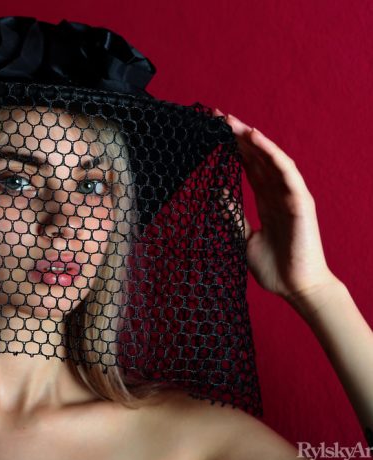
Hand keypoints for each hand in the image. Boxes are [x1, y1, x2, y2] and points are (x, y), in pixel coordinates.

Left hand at [213, 109, 338, 305]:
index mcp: (266, 200)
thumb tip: (216, 191)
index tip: (213, 132)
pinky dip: (271, 152)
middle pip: (257, 157)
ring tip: (231, 121)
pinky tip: (256, 138)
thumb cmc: (273, 266)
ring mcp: (290, 195)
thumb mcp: (242, 236)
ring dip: (252, 138)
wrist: (295, 288)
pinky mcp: (300, 201)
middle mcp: (278, 193)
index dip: (233, 148)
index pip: (249, 166)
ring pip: (270, 158)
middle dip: (237, 136)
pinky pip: (286, 171)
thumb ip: (231, 213)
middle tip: (216, 116)